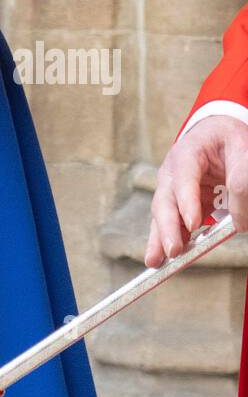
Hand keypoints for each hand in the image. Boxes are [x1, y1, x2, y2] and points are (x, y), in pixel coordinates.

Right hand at [145, 116, 247, 266]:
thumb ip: (242, 180)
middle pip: (166, 199)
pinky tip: (159, 259)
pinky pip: (171, 224)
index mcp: (188, 152)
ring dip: (160, 238)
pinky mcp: (179, 205)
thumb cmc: (229, 140)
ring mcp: (173, 189)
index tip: (194, 223)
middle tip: (174, 250)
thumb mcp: (242, 150)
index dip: (187, 200)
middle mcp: (173, 172)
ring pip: (163, 215)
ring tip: (156, 262)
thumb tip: (239, 222)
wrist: (218, 134)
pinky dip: (165, 240)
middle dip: (168, 227)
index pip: (183, 175)